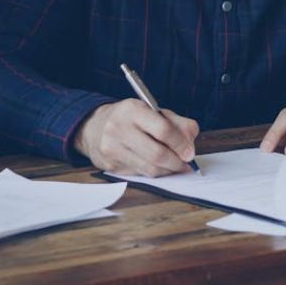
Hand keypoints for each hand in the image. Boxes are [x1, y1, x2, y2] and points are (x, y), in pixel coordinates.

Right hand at [74, 99, 198, 176]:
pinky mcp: (109, 165)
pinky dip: (153, 173)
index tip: (190, 153)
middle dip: (176, 162)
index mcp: (132, 110)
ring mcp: (111, 148)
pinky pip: (139, 174)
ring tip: (174, 166)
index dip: (180, 144)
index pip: (163, 130)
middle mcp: (118, 128)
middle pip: (156, 154)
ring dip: (167, 170)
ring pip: (149, 168)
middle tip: (185, 164)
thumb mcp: (153, 112)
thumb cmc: (131, 119)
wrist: (94, 126)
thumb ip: (177, 123)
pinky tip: (156, 166)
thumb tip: (191, 141)